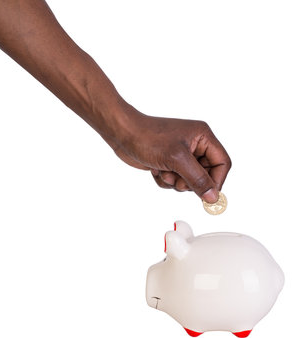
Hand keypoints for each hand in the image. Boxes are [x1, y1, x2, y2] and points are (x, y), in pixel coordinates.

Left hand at [107, 112, 230, 202]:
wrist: (122, 134)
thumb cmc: (148, 138)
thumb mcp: (177, 159)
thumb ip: (198, 179)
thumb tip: (213, 197)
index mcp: (203, 137)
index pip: (222, 163)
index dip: (216, 181)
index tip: (207, 195)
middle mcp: (195, 145)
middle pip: (206, 175)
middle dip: (189, 182)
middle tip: (177, 180)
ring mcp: (182, 155)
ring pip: (189, 181)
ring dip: (175, 182)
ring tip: (163, 170)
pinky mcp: (170, 163)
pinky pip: (175, 181)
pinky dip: (166, 180)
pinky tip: (156, 170)